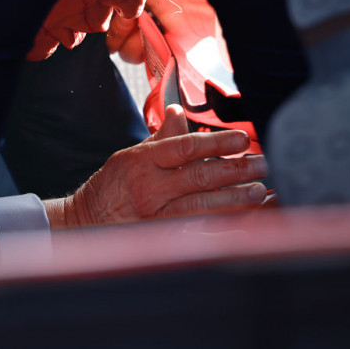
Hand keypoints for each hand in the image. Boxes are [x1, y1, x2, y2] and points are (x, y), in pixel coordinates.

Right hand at [44, 105, 267, 227]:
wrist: (85, 220)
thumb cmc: (114, 184)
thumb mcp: (132, 155)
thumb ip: (161, 137)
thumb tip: (178, 111)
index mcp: (143, 160)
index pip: (184, 147)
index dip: (215, 143)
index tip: (243, 140)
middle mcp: (149, 187)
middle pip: (198, 177)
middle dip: (235, 171)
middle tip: (264, 165)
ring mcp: (154, 215)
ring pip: (200, 206)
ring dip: (234, 200)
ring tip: (260, 193)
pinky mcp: (159, 237)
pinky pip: (195, 232)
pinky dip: (220, 227)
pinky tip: (242, 223)